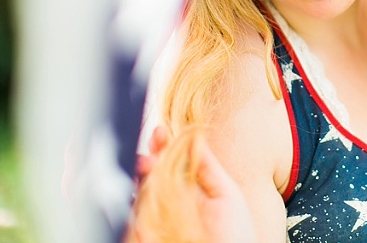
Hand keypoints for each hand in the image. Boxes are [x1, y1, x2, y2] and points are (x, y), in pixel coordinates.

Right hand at [126, 127, 255, 242]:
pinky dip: (132, 213)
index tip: (159, 133)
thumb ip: (208, 167)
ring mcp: (155, 224)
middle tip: (149, 156)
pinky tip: (140, 199)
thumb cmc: (235, 235)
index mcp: (185, 190)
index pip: (166, 164)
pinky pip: (130, 226)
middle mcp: (167, 205)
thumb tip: (195, 136)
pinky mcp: (146, 238)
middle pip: (146, 178)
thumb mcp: (226, 194)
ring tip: (145, 171)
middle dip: (144, 163)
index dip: (160, 147)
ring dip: (136, 182)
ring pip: (135, 199)